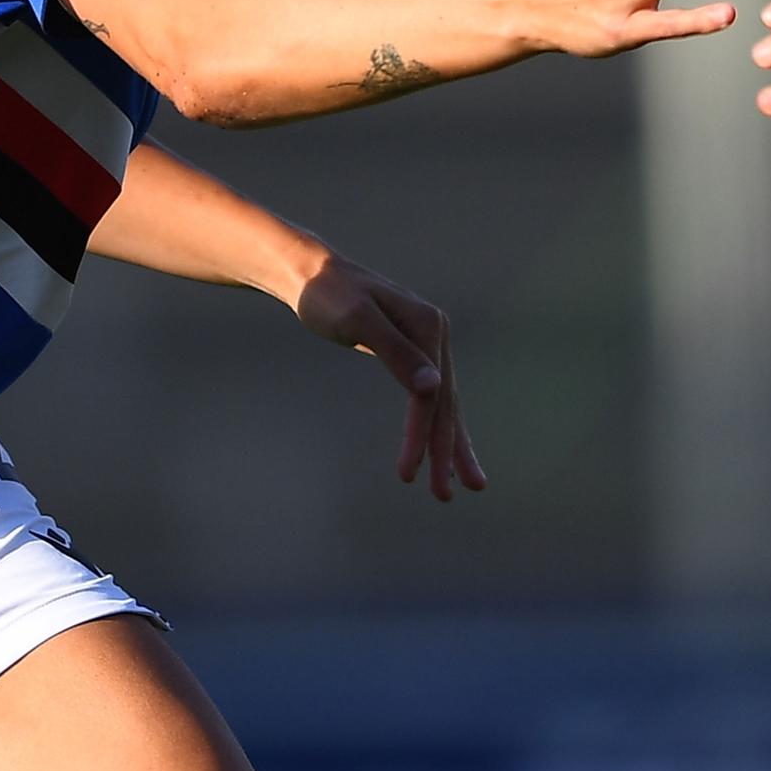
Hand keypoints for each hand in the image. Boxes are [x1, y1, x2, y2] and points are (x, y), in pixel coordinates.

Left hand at [289, 252, 482, 499]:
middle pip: (445, 404)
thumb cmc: (327, 294)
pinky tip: (438, 449)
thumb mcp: (357, 320)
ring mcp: (426, 344)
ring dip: (449, 447)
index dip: (422, 437)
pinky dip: (434, 426)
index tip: (407, 476)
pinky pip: (429, 397)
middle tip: (445, 498)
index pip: (430, 395)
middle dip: (445, 453)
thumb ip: (395, 352)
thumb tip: (435, 387)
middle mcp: (434, 334)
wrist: (309, 272)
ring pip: (443, 404)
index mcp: (428, 326)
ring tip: (460, 487)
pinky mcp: (412, 352)